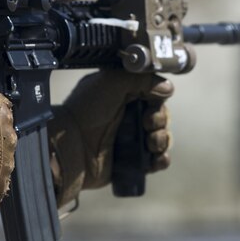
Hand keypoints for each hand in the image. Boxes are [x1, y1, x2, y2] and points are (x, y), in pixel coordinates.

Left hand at [48, 70, 172, 206]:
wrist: (71, 145)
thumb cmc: (86, 110)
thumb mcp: (112, 81)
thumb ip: (142, 78)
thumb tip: (168, 88)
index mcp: (124, 95)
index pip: (154, 95)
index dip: (158, 99)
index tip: (151, 104)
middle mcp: (128, 116)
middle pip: (161, 116)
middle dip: (160, 120)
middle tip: (147, 124)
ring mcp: (131, 140)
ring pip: (162, 138)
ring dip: (162, 140)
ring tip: (149, 143)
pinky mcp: (132, 162)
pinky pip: (158, 160)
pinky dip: (161, 159)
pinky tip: (154, 158)